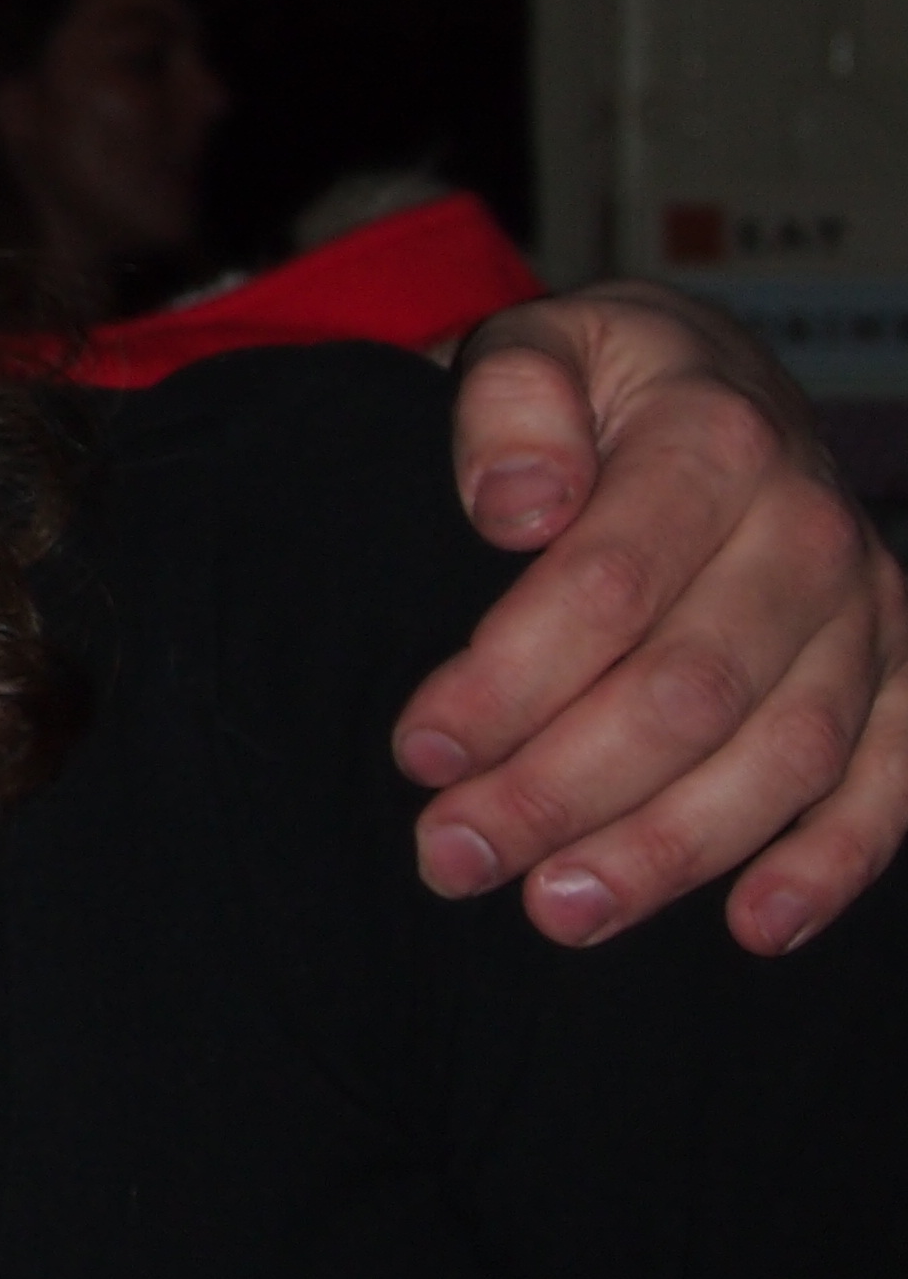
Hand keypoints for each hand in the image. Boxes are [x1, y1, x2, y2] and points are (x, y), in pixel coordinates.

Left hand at [396, 281, 906, 953]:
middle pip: (687, 689)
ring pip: (783, 754)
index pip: (605, 587)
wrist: (714, 378)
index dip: (508, 682)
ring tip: (558, 911)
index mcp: (713, 443)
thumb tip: (515, 509)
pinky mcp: (904, 668)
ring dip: (671, 848)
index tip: (419, 752)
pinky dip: (835, 861)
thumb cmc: (594, 387)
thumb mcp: (532, 349)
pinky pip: (893, 778)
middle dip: (561, 789)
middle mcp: (808, 529)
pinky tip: (754, 928)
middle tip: (453, 858)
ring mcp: (869, 607)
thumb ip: (507, 405)